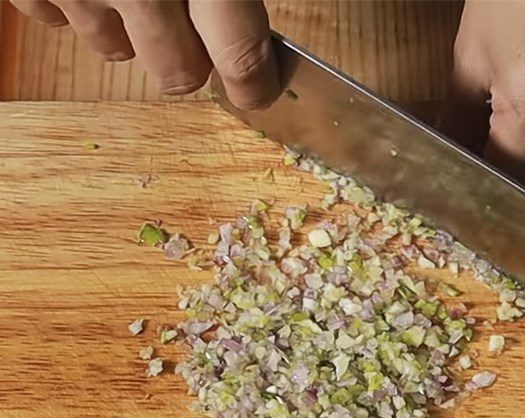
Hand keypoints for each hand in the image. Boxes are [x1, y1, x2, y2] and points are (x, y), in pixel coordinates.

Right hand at [10, 0, 278, 108]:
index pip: (241, 59)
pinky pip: (54, 17)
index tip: (258, 92)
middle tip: (190, 23)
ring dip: (128, 29)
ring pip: (112, 49)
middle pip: (178, 74)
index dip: (255, 85)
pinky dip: (72, 3)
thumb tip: (259, 40)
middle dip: (190, 58)